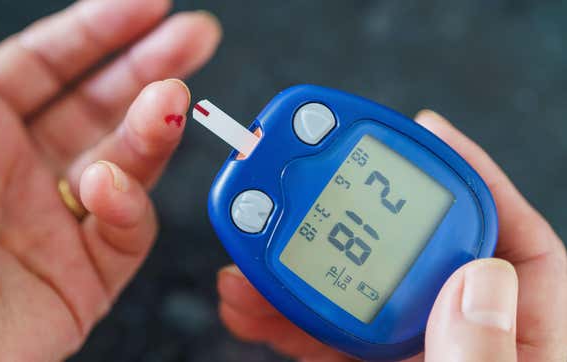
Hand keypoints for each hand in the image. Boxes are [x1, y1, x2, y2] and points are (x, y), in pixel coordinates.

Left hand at [0, 0, 220, 359]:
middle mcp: (18, 173)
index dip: (101, 28)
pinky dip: (129, 206)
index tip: (147, 5)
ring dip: (153, 130)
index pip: (50, 63)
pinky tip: (108, 191)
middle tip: (193, 38)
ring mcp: (54, 225)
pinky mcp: (81, 279)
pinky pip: (125, 233)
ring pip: (126, 163)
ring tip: (171, 104)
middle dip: (152, 67)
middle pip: (101, 105)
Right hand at [216, 110, 566, 361]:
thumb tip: (475, 283)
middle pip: (416, 259)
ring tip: (250, 255)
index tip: (427, 135)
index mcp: (536, 339)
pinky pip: (333, 345)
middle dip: (355, 222)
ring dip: (302, 274)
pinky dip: (291, 325)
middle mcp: (474, 340)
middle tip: (305, 184)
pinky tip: (252, 307)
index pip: (514, 241)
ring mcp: (419, 360)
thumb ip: (486, 361)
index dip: (470, 178)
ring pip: (359, 301)